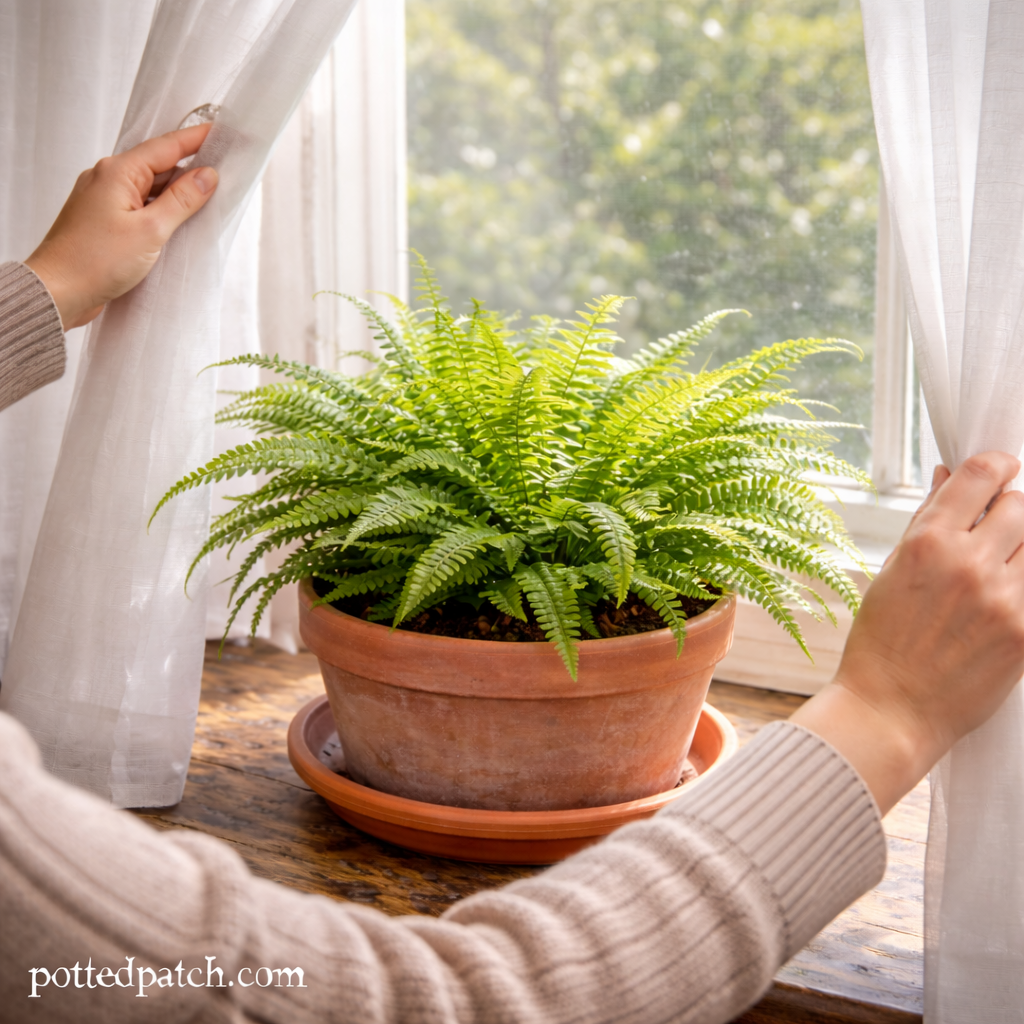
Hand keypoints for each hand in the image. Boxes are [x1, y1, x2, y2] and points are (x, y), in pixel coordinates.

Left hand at [23, 124, 218, 329]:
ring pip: (149, 187)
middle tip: (223, 170)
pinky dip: (160, 209)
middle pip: (158, 165)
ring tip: (207, 198)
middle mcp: (107, 178)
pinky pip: (139, 205)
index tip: (221, 133)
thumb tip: (207, 175)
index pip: (166, 147)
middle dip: (189, 168)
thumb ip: (182, 200)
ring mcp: (103, 199)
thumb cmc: (95, 261)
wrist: (59, 291)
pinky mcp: (103, 220)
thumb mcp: (151, 230)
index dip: (196, 139)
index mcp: (117, 172)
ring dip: (176, 193)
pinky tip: (177, 221)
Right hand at [792, 452, 1023, 812]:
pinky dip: (1021, 583)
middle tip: (996, 533)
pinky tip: (1000, 599)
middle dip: (1010, 512)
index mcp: (926, 543)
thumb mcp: (890, 572)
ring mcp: (1003, 598)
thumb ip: (926, 521)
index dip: (997, 466)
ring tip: (998, 572)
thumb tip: (947, 474)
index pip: (983, 474)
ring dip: (1021, 550)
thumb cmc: (881, 643)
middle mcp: (968, 563)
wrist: (890, 711)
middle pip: (1021, 505)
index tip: (1000, 473)